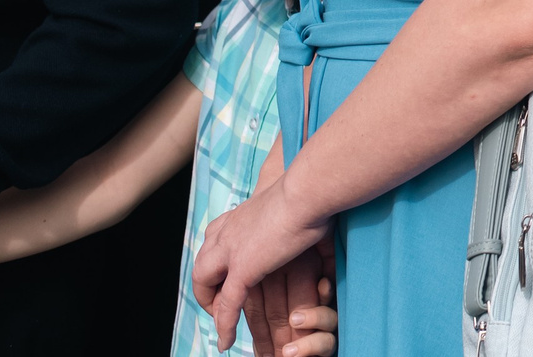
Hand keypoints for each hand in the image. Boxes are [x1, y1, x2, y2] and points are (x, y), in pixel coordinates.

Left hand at [194, 177, 331, 352]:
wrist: (309, 190)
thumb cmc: (315, 192)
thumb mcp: (304, 207)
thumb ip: (309, 227)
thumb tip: (329, 244)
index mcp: (243, 214)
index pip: (218, 235)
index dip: (220, 255)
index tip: (230, 269)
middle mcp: (229, 230)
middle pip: (203, 260)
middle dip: (207, 283)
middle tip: (220, 300)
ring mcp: (231, 250)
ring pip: (203, 281)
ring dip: (210, 302)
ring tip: (219, 322)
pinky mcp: (242, 270)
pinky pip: (227, 305)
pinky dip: (224, 325)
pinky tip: (226, 342)